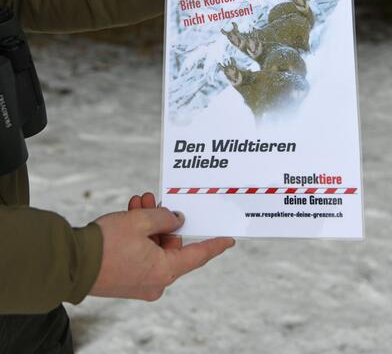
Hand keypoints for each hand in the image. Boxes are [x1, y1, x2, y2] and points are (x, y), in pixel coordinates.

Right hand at [90, 194, 234, 300]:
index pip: (197, 256)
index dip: (214, 245)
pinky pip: (141, 253)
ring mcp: (140, 282)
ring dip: (148, 224)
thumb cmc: (106, 244)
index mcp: (164, 271)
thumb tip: (175, 221)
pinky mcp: (126, 279)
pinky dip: (138, 235)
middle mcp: (155, 281)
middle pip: (171, 245)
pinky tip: (131, 214)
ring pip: (154, 246)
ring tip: (139, 202)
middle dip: (163, 220)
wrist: (72, 263)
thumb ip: (164, 218)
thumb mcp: (140, 221)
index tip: (228, 239)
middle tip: (155, 200)